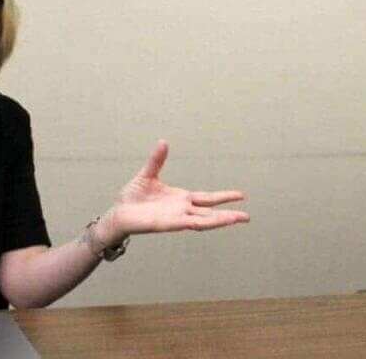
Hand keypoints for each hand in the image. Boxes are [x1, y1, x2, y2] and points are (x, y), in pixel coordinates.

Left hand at [101, 140, 249, 238]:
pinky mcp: (168, 224)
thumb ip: (157, 160)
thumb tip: (163, 142)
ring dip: (221, 220)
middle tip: (247, 217)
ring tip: (238, 219)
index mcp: (181, 199)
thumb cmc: (131, 198)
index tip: (241, 195)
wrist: (117, 213)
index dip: (223, 197)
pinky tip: (214, 221)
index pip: (207, 198)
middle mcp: (182, 210)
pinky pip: (188, 223)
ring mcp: (177, 218)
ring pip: (204, 220)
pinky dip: (202, 222)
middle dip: (229, 214)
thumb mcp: (147, 175)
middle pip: (211, 212)